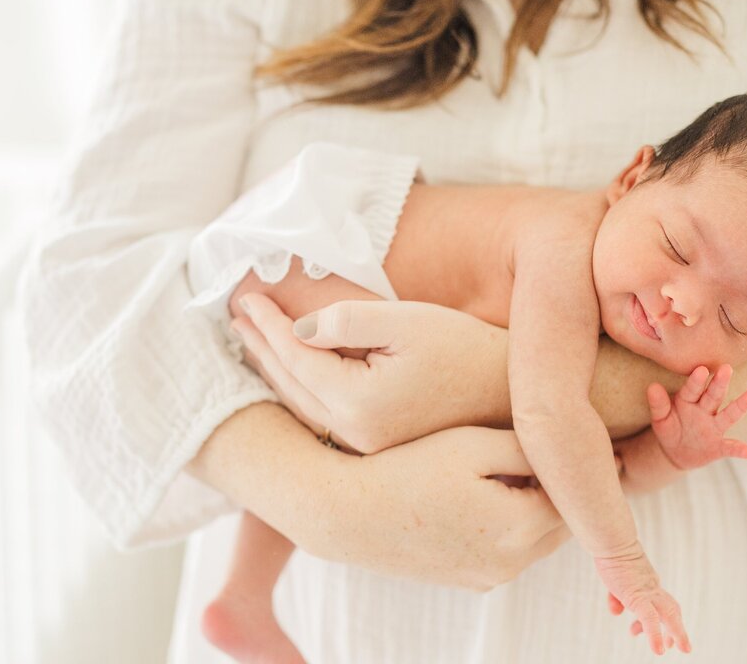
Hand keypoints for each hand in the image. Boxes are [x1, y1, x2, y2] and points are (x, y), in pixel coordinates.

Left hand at [232, 293, 510, 452]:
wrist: (509, 393)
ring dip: (272, 371)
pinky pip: (318, 417)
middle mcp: (354, 435)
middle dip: (260, 347)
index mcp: (358, 403)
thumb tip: (301, 328)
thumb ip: (348, 321)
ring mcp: (363, 449)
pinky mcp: (374, 449)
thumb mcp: (407, 321)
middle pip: (289, 385)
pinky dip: (296, 390)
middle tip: (237, 315)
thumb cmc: (463, 349)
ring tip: (252, 341)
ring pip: (299, 406)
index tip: (246, 297)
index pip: (295, 356)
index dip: (268, 324)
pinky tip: (288, 373)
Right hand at [313, 424, 572, 589]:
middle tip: (570, 455)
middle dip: (565, 492)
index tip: (597, 446)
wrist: (347, 512)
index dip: (587, 469)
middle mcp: (511, 562)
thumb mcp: (474, 444)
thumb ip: (530, 448)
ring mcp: (487, 577)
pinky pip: (507, 552)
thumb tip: (573, 451)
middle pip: (560, 524)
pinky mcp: (467, 580)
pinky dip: (511, 527)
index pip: (575, 499)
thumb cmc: (408, 466)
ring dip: (538, 510)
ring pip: (535, 540)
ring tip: (527, 470)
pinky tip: (491, 495)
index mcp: (520, 526)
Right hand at [597, 545, 689, 654]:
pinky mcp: (638, 597)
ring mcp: (647, 592)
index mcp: (648, 583)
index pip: (661, 602)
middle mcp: (652, 588)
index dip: (664, 618)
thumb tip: (616, 611)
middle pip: (671, 608)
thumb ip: (617, 596)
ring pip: (669, 615)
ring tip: (680, 650)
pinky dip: (655, 636)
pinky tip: (658, 650)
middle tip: (683, 647)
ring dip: (676, 634)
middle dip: (677, 628)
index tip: (659, 633)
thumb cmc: (610, 555)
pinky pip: (650, 620)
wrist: (611, 541)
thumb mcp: (614, 580)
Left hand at [647, 364, 746, 470]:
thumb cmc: (670, 428)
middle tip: (727, 368)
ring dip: (741, 405)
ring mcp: (714, 427)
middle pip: (713, 396)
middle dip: (719, 383)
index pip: (692, 389)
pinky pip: (730, 447)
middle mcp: (705, 410)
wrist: (676, 452)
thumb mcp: (660, 419)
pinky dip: (740, 449)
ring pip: (729, 415)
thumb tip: (652, 386)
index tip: (701, 369)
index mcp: (688, 401)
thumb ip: (658, 405)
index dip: (696, 381)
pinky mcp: (719, 446)